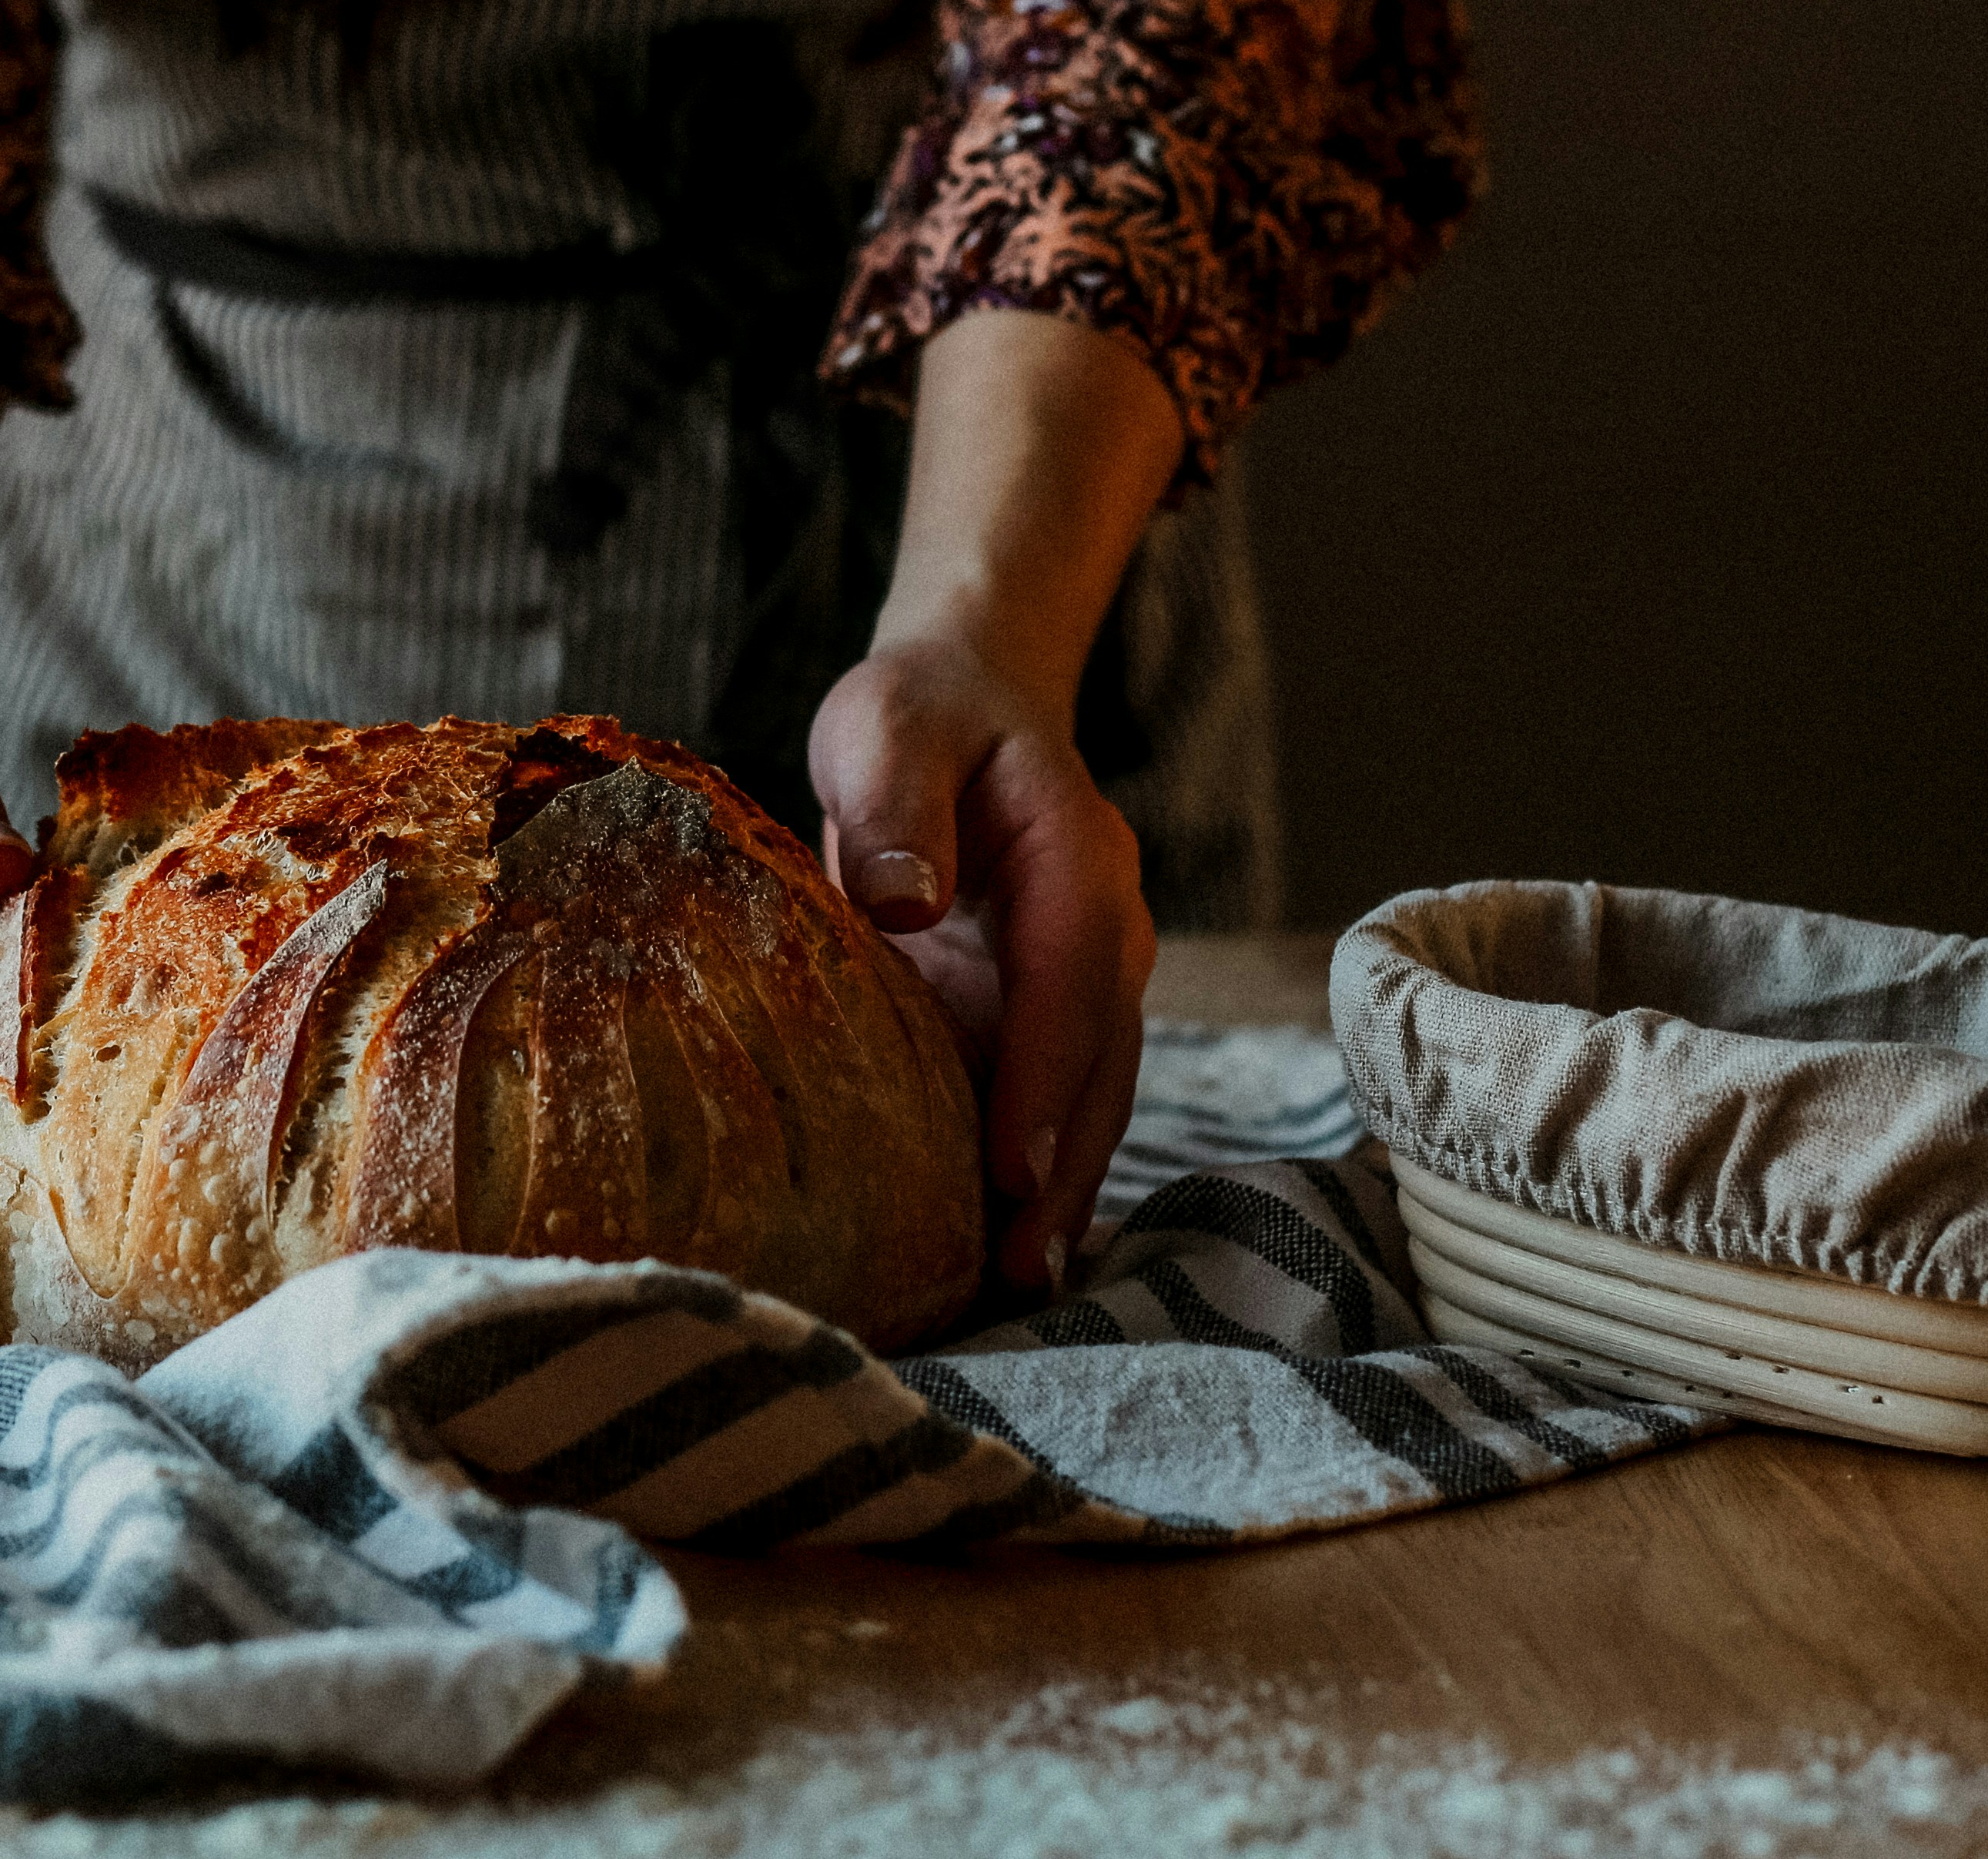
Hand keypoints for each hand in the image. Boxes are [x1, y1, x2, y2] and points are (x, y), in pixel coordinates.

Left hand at [810, 634, 1155, 1293]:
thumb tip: (906, 902)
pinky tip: (998, 1246)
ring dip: (1061, 1187)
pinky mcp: (1036, 1011)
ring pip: (1088, 1093)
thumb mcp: (887, 729)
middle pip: (1101, 1059)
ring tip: (1018, 1283)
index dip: (1047, 1074)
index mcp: (1074, 855)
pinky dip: (1031, 1168)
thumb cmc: (919, 715)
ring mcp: (1079, 977)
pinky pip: (1047, 1096)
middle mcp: (1100, 928)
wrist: (960, 705)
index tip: (1013, 1164)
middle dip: (1067, 1164)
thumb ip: (894, 806)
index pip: (1072, 973)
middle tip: (1024, 1266)